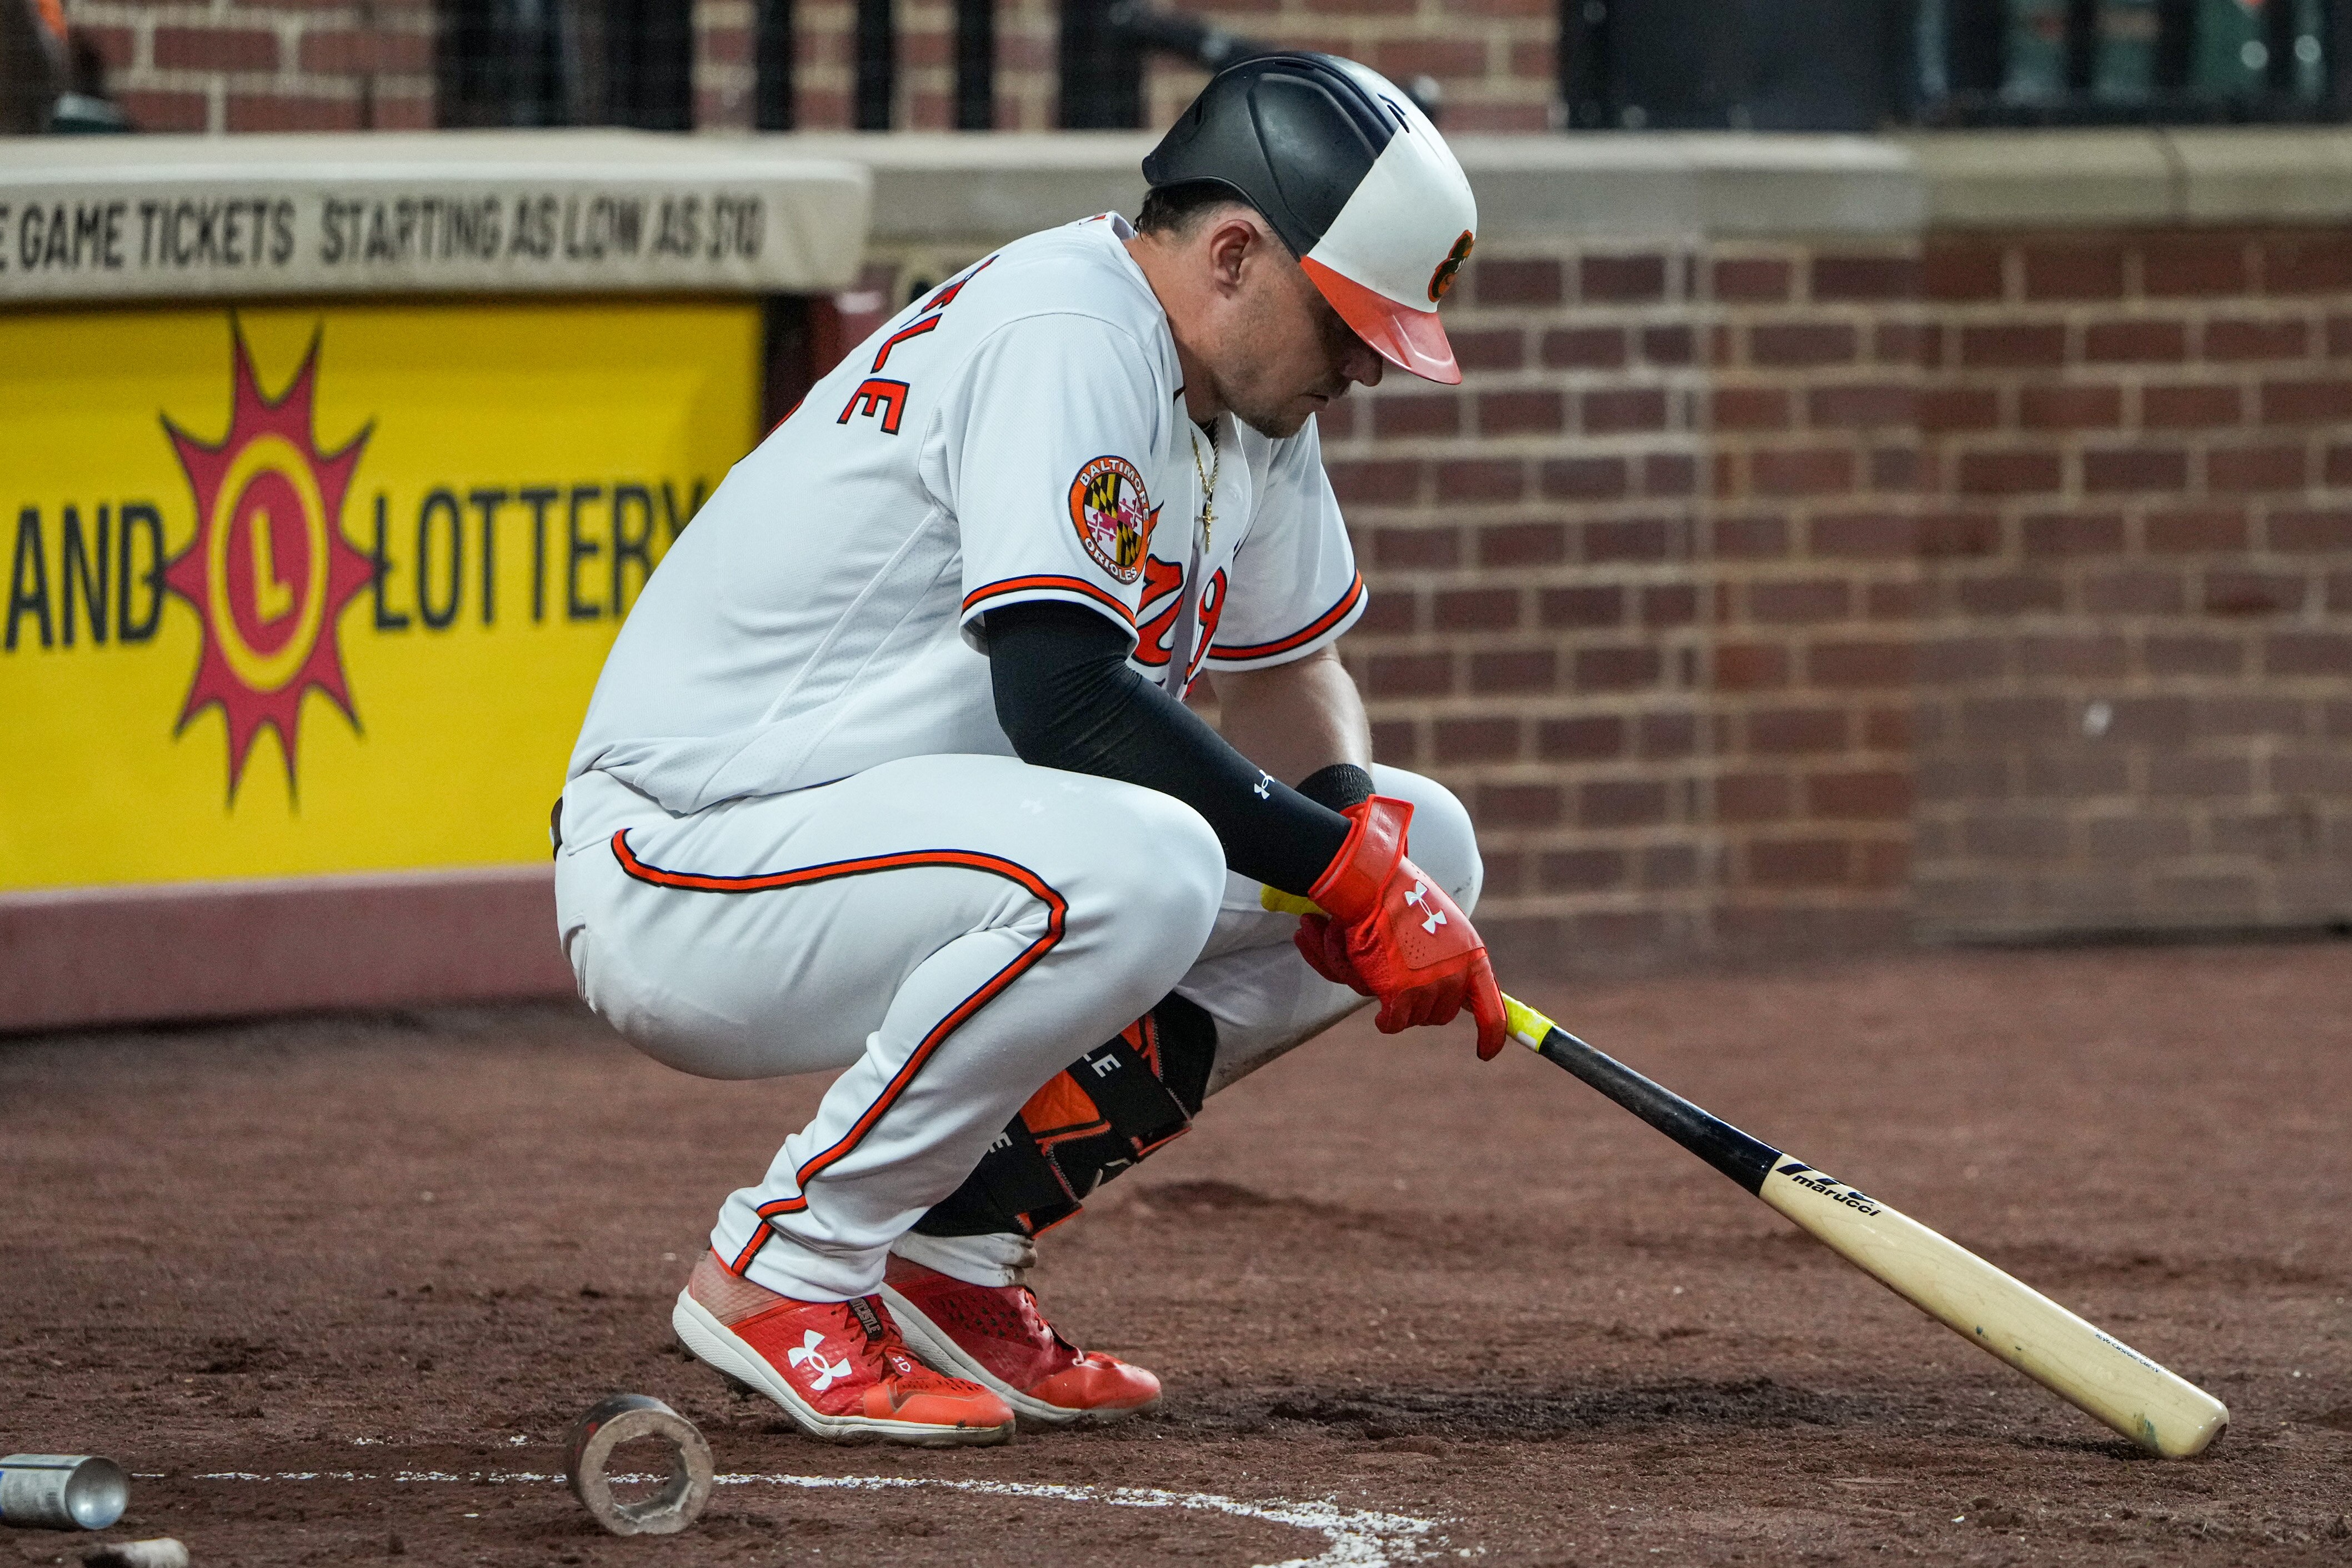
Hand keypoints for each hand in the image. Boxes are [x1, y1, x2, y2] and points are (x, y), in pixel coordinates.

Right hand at [1299, 796, 1506, 1058]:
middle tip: (1395, 980)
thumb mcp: (1438, 923)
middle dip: (1419, 1005)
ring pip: (1413, 1018)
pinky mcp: (1403, 994)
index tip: (1485, 1054)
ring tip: (1378, 964)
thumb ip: (1445, 958)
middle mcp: (1458, 973)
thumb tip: (1450, 999)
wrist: (1373, 883)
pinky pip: (1392, 1022)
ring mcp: (1433, 985)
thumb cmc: (1396, 895)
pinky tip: (1371, 993)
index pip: (1493, 1010)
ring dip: (1392, 999)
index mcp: (1472, 954)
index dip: (1492, 1037)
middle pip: (1441, 1014)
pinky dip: (1382, 1016)